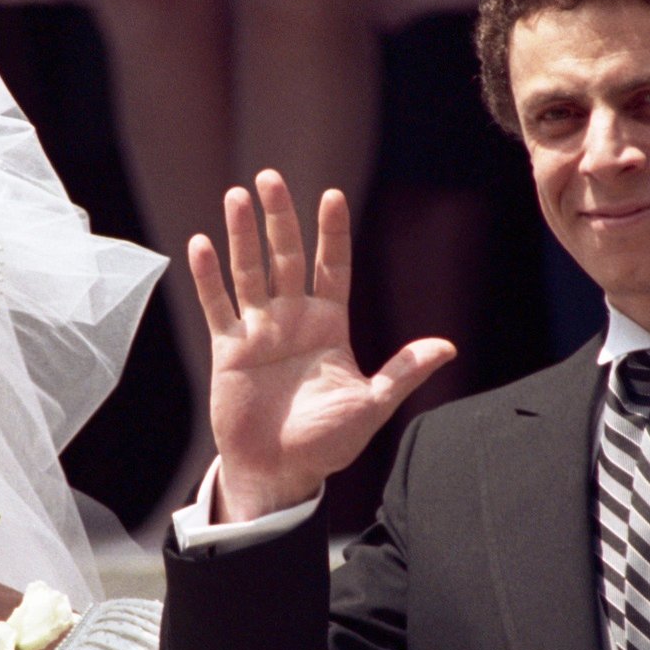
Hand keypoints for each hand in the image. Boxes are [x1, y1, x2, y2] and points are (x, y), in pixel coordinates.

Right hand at [190, 170, 454, 521]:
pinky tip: (201, 245)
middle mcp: (293, 320)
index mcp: (330, 326)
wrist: (279, 472)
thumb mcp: (372, 406)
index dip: (330, 232)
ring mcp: (259, 332)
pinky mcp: (229, 349)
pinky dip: (209, 278)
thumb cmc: (327, 443)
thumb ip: (403, 372)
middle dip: (279, 218)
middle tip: (269, 177)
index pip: (331, 267)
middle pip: (285, 257)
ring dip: (241, 236)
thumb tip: (448, 346)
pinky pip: (218, 306)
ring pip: (249, 273)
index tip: (331, 195)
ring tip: (235, 197)